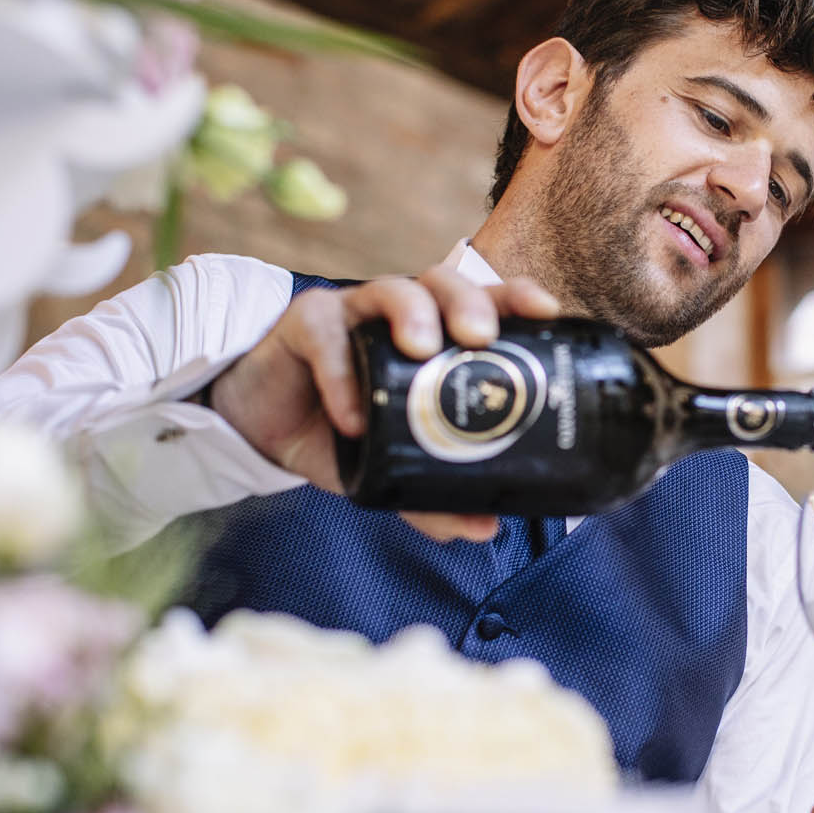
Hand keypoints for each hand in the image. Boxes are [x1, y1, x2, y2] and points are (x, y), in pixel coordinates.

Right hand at [205, 264, 559, 540]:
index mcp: (436, 334)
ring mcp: (352, 313)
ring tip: (424, 349)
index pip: (485, 302)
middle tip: (481, 338)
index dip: (516, 298)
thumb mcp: (393, 469)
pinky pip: (325, 337)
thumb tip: (486, 528)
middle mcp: (400, 314)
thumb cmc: (343, 432)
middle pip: (443, 283)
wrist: (266, 430)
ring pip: (390, 289)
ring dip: (413, 315)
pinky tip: (352, 416)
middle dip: (469, 302)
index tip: (547, 312)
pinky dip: (340, 373)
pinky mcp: (304, 326)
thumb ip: (434, 498)